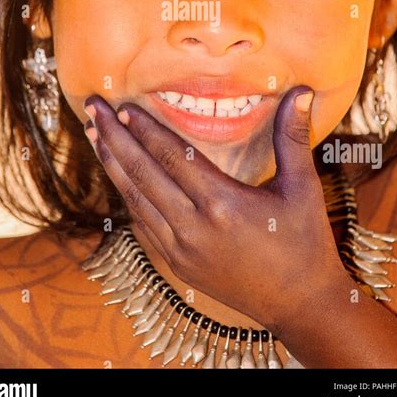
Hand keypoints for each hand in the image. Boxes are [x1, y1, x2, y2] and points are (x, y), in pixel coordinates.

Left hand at [83, 86, 347, 334]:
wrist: (299, 305)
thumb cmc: (305, 243)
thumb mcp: (302, 188)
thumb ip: (293, 137)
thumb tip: (302, 91)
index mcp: (223, 205)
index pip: (173, 156)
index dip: (145, 129)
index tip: (123, 106)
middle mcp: (194, 228)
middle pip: (142, 174)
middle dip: (114, 137)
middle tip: (92, 108)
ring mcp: (181, 250)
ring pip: (135, 200)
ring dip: (112, 165)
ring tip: (95, 135)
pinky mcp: (177, 265)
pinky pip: (142, 225)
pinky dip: (127, 196)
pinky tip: (118, 177)